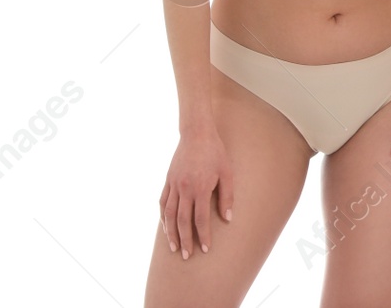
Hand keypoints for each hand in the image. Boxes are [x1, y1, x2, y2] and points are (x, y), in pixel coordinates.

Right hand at [158, 126, 233, 259]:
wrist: (196, 134)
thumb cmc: (216, 152)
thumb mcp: (227, 173)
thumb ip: (227, 196)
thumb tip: (228, 218)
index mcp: (200, 188)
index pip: (200, 219)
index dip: (203, 235)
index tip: (205, 248)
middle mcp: (184, 189)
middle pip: (182, 221)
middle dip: (185, 240)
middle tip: (187, 256)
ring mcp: (173, 185)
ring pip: (168, 215)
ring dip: (171, 233)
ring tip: (174, 248)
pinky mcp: (167, 181)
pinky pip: (162, 203)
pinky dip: (163, 218)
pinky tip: (165, 228)